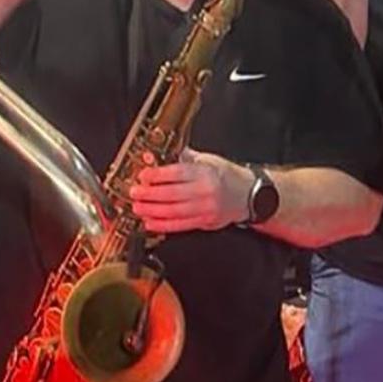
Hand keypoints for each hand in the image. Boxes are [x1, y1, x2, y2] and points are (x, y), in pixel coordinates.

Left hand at [129, 149, 251, 233]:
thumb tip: (156, 155)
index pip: (177, 173)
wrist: (248, 194)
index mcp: (206, 172)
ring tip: (138, 208)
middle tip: (134, 193)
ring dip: (152, 211)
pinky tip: (150, 222)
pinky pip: (180, 226)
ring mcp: (206, 208)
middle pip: (172, 195)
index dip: (157, 175)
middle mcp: (207, 191)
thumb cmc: (227, 175)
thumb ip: (182, 157)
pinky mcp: (205, 222)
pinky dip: (162, 225)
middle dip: (149, 195)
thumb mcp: (207, 159)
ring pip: (174, 212)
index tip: (143, 175)